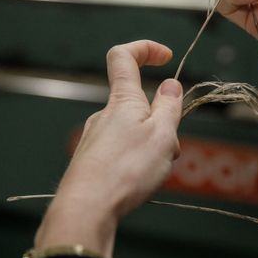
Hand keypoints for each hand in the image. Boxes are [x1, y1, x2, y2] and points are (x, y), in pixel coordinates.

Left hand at [34, 40, 182, 257]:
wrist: (86, 209)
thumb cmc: (127, 170)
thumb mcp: (162, 135)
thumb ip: (169, 107)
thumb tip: (170, 84)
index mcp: (123, 100)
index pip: (124, 57)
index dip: (145, 48)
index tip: (167, 57)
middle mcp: (104, 114)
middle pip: (138, 103)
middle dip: (162, 120)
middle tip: (170, 148)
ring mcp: (96, 137)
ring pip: (134, 131)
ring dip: (152, 144)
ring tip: (156, 172)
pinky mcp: (92, 159)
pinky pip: (122, 150)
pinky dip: (138, 159)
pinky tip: (139, 182)